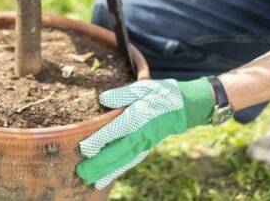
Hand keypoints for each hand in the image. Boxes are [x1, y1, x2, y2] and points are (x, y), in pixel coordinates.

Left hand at [76, 78, 215, 188]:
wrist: (186, 107)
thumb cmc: (162, 94)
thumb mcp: (143, 87)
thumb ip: (122, 94)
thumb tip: (102, 99)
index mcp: (139, 116)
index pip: (116, 131)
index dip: (100, 140)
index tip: (84, 148)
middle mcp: (142, 133)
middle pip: (118, 152)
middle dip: (100, 164)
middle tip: (82, 174)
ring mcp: (145, 143)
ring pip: (125, 160)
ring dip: (108, 172)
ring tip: (94, 183)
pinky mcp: (147, 148)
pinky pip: (132, 161)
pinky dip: (120, 170)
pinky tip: (109, 177)